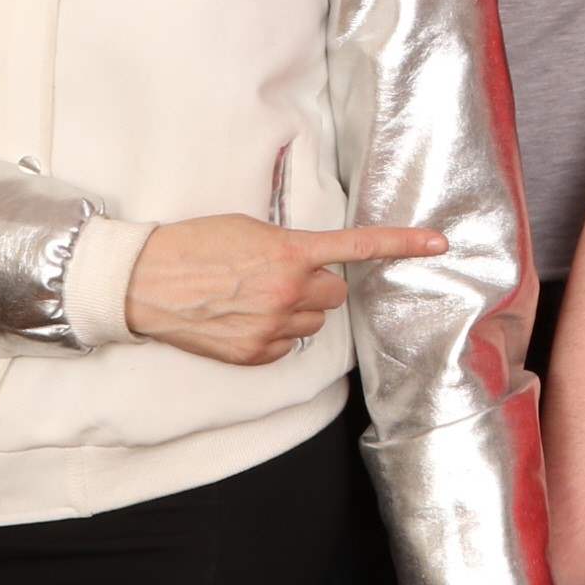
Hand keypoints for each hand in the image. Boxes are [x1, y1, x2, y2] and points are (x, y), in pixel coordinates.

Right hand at [124, 214, 446, 365]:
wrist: (145, 281)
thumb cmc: (194, 245)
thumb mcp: (250, 229)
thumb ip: (290, 247)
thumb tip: (312, 264)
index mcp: (289, 252)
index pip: (358, 248)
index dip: (403, 244)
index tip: (439, 244)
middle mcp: (288, 292)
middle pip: (335, 293)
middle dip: (317, 284)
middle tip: (280, 274)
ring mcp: (272, 327)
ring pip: (313, 321)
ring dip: (297, 310)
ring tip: (253, 296)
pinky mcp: (256, 354)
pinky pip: (289, 344)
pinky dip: (276, 333)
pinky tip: (244, 318)